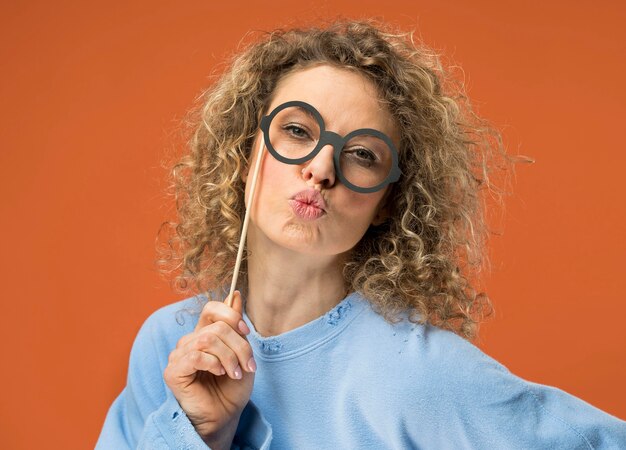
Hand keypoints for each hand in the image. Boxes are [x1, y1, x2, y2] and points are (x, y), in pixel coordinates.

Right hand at [164, 290, 255, 442]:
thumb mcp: (241, 352)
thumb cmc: (233, 387)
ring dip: (229, 357)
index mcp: (203, 334)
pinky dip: (214, 364)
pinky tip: (219, 374)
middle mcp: (189, 341)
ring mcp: (179, 355)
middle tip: (248, 366)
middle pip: (216, 327)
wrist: (226, 415)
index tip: (245, 331)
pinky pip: (196, 355)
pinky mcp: (173, 371)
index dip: (230, 315)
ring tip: (235, 373)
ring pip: (208, 339)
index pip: (211, 309)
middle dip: (239, 346)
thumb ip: (236, 325)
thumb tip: (235, 294)